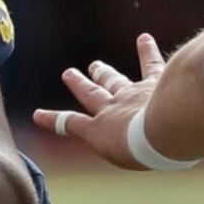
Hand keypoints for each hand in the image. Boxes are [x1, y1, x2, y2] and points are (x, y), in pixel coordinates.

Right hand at [31, 33, 166, 169]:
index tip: (37, 114)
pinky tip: (145, 38)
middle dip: (79, 84)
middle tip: (69, 73)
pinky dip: (147, 51)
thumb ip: (137, 153)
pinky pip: (149, 64)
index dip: (54, 120)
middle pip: (90, 94)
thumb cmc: (151, 153)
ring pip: (113, 80)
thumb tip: (152, 165)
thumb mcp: (136, 160)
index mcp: (101, 130)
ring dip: (103, 72)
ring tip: (96, 65)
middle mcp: (112, 108)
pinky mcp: (153, 81)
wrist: (165, 128)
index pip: (72, 124)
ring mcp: (132, 93)